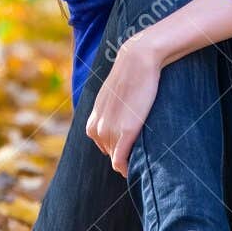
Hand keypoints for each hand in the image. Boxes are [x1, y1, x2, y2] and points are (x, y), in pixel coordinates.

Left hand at [85, 35, 161, 177]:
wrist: (138, 60)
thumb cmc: (131, 74)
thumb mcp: (114, 92)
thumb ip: (112, 106)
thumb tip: (122, 110)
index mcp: (94, 116)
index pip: (99, 141)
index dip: (113, 145)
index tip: (127, 147)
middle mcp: (98, 125)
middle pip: (107, 151)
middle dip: (120, 155)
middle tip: (136, 156)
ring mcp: (110, 129)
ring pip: (114, 157)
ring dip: (124, 162)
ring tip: (137, 163)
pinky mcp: (126, 131)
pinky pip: (120, 159)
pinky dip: (124, 167)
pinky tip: (131, 170)